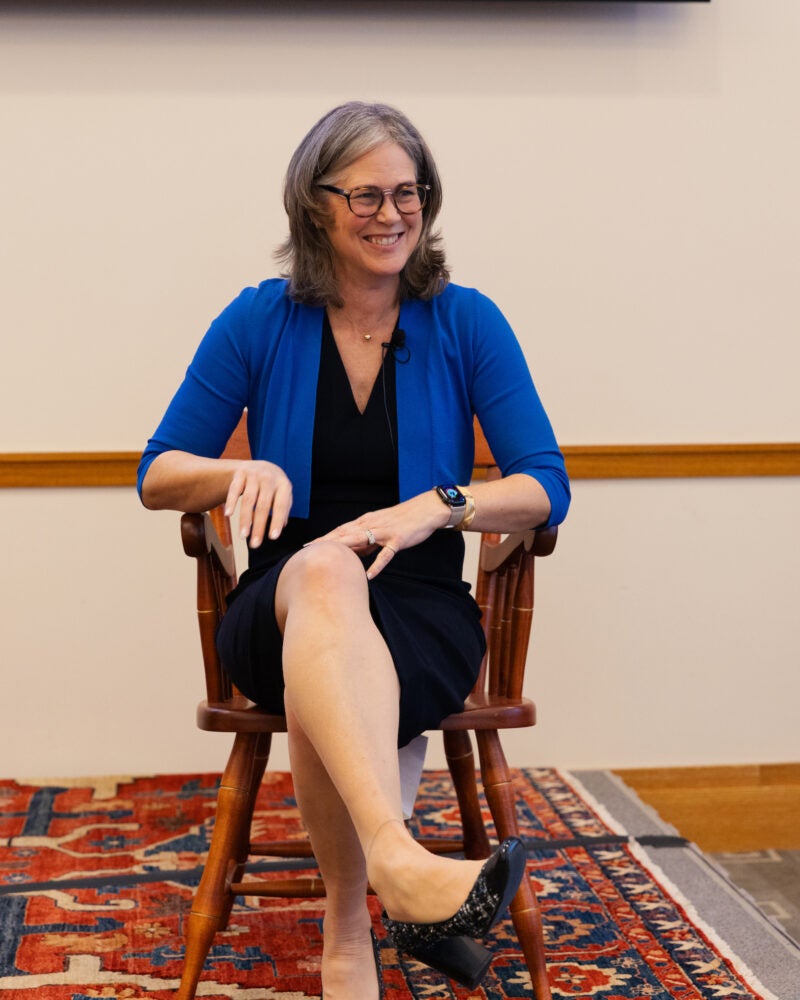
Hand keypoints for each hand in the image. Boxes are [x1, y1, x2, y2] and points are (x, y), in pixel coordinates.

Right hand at [224, 461, 292, 547]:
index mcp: (283, 484)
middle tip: (255, 544)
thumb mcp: (282, 493)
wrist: (258, 465)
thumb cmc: (272, 486)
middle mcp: (269, 478)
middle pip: (263, 505)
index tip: (272, 538)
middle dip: (259, 526)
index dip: (277, 521)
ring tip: (243, 536)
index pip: (281, 505)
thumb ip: (283, 508)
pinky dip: (231, 502)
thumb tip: (282, 527)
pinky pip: (234, 489)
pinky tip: (228, 516)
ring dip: (245, 519)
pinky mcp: (240, 472)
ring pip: (248, 499)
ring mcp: (254, 474)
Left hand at [310, 490, 449, 578]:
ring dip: (344, 547)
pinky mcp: (398, 539)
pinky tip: (369, 575)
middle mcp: (372, 525)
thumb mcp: (380, 529)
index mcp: (366, 522)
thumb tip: (351, 553)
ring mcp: (384, 532)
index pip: (340, 530)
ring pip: (361, 539)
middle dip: (326, 541)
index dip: (324, 538)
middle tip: (309, 550)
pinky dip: (377, 564)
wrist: (426, 510)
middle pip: (345, 533)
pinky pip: (386, 554)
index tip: (308, 546)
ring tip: (330, 556)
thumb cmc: (403, 521)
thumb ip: (366, 541)